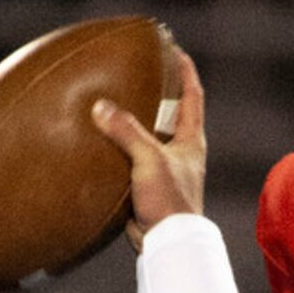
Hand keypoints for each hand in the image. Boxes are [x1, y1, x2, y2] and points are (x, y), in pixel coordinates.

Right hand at [91, 49, 205, 249]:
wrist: (167, 244)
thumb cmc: (169, 202)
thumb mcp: (149, 159)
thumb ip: (126, 131)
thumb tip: (100, 107)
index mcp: (191, 141)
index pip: (192, 96)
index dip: (184, 70)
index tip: (173, 49)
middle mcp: (181, 153)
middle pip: (172, 112)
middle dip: (158, 91)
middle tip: (139, 69)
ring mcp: (165, 170)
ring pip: (149, 136)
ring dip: (134, 119)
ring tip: (114, 99)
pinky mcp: (148, 186)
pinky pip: (131, 158)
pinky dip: (118, 145)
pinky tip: (100, 139)